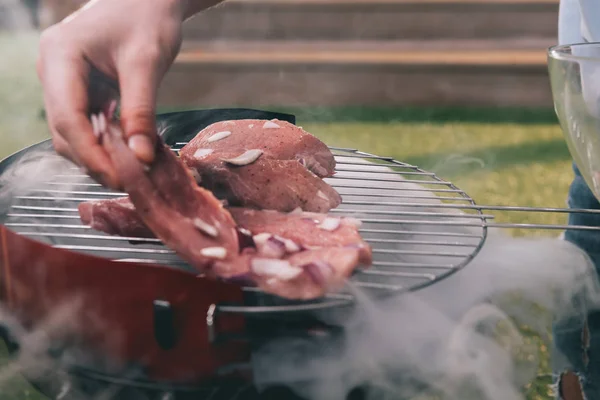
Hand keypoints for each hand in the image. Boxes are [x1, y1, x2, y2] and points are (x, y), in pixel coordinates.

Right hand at [37, 0, 188, 188]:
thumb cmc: (147, 19)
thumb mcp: (146, 64)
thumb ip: (141, 112)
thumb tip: (142, 158)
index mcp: (60, 56)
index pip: (67, 118)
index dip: (92, 155)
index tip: (119, 178)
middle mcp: (52, 70)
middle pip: (64, 131)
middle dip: (95, 160)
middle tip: (129, 181)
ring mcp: (61, 80)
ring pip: (71, 132)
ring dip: (98, 154)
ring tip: (132, 171)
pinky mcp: (76, 88)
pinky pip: (84, 124)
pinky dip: (103, 142)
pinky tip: (127, 151)